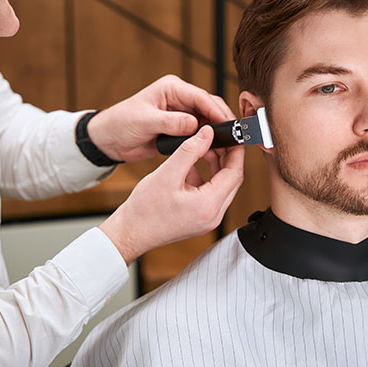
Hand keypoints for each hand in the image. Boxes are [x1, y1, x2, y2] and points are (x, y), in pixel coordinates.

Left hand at [86, 75, 234, 161]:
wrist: (109, 140)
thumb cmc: (121, 124)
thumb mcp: (144, 121)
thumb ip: (169, 122)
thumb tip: (194, 124)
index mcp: (171, 88)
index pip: (200, 96)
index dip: (215, 110)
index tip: (227, 124)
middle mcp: (179, 99)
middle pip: (209, 106)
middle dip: (221, 120)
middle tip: (233, 136)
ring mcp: (181, 113)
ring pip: (208, 120)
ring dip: (217, 132)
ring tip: (228, 146)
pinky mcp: (180, 128)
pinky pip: (200, 132)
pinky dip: (208, 141)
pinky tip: (215, 151)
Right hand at [99, 125, 244, 263]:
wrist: (131, 232)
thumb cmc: (145, 210)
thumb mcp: (168, 173)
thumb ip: (190, 150)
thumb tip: (207, 134)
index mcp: (209, 205)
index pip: (235, 174)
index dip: (236, 152)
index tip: (233, 137)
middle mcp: (213, 216)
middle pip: (232, 181)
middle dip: (226, 158)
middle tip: (217, 140)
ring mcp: (208, 219)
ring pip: (222, 187)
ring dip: (215, 167)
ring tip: (203, 150)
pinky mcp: (200, 219)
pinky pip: (211, 195)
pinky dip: (205, 178)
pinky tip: (190, 168)